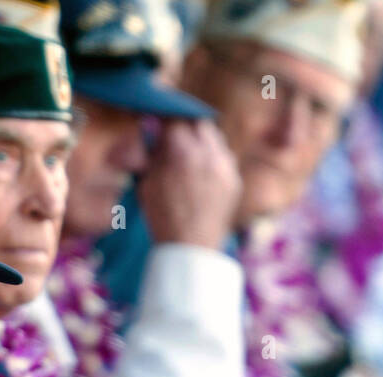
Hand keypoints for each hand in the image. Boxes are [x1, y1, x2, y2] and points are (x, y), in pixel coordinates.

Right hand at [138, 120, 240, 249]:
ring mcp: (225, 167)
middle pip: (198, 122)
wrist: (190, 249)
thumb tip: (157, 133)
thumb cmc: (162, 219)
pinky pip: (224, 158)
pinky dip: (213, 159)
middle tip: (176, 137)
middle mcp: (207, 154)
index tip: (159, 126)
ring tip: (190, 155)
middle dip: (186, 127)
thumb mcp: (147, 184)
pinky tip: (202, 172)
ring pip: (214, 138)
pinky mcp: (234, 180)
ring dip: (201, 140)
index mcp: (181, 153)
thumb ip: (154, 154)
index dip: (165, 121)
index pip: (174, 120)